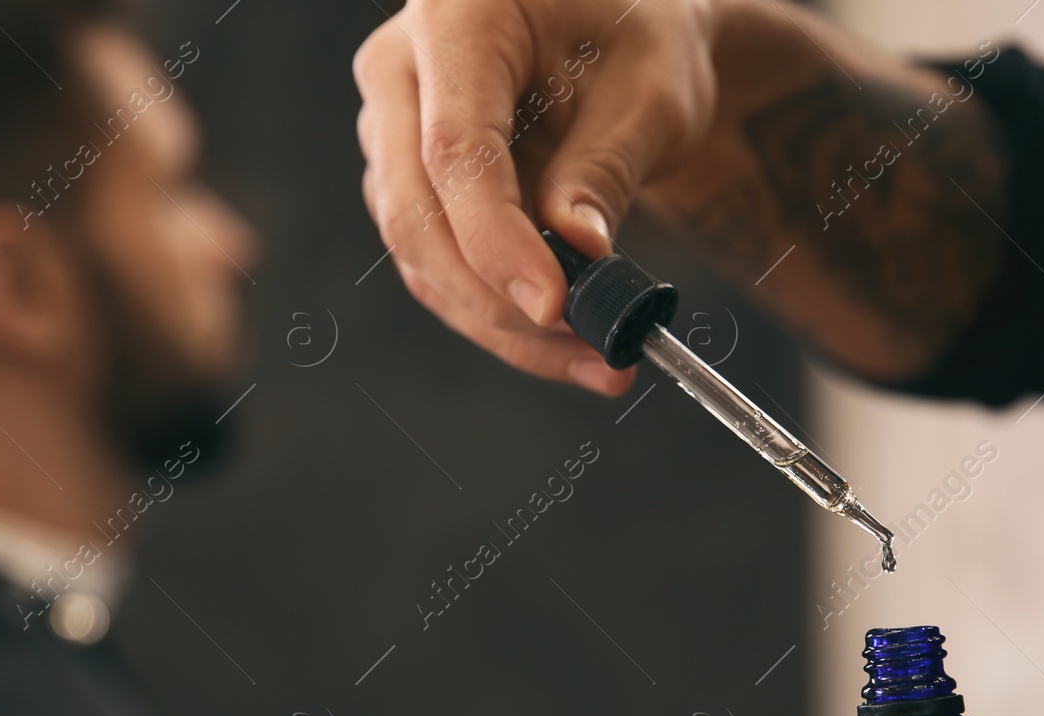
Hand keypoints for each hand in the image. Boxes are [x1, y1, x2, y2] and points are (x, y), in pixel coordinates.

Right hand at [353, 0, 720, 395]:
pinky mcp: (407, 185)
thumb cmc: (637, 35)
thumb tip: (576, 255)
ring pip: (421, 258)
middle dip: (497, 298)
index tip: (555, 303)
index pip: (453, 148)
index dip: (495, 239)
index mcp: (456, 17)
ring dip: (503, 324)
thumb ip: (606, 169)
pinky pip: (437, 270)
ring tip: (599, 354)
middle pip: (416, 213)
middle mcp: (401, 70)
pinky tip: (569, 346)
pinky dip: (500, 317)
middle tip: (587, 342)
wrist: (622, 33)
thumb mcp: (650, 91)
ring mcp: (393, 132)